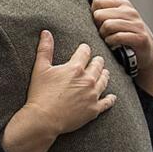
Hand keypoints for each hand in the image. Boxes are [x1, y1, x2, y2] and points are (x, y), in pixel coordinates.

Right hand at [1, 31, 115, 151]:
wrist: (44, 118)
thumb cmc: (40, 94)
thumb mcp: (40, 69)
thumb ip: (45, 49)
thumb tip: (46, 32)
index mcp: (75, 68)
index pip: (85, 52)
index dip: (84, 49)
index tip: (84, 48)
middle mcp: (88, 80)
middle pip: (98, 66)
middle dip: (97, 61)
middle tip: (97, 60)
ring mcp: (92, 95)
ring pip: (104, 81)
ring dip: (105, 75)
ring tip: (104, 73)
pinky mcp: (94, 109)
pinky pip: (107, 102)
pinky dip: (110, 98)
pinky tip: (112, 96)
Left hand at [90, 0, 152, 97]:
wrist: (146, 53)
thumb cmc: (128, 32)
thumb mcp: (118, 12)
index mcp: (123, 4)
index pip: (97, 1)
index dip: (94, 14)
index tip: (100, 21)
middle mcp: (130, 11)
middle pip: (99, 15)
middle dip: (98, 26)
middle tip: (106, 33)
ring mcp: (136, 24)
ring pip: (106, 26)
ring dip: (105, 36)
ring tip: (110, 39)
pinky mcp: (140, 38)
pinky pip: (116, 37)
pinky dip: (112, 43)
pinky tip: (115, 45)